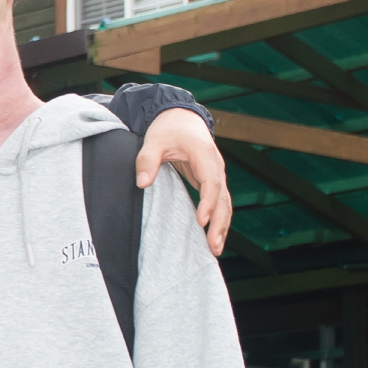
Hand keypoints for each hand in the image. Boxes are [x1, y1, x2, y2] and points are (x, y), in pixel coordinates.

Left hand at [137, 108, 229, 257]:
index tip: (201, 221)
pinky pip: (219, 203)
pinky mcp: (211, 182)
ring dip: (222, 226)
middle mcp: (216, 166)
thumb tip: (142, 184)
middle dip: (220, 223)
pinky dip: (218, 221)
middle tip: (214, 246)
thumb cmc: (168, 128)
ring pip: (225, 204)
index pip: (211, 182)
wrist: (181, 117)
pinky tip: (212, 238)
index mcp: (205, 154)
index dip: (208, 202)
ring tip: (215, 250)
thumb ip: (147, 160)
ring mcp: (216, 175)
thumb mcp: (154, 139)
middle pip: (223, 198)